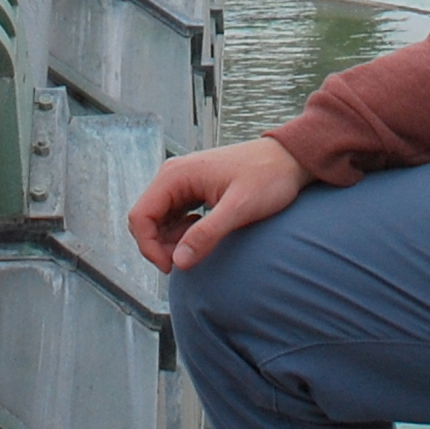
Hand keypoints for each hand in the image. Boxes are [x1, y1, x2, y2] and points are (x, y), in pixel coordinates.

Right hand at [128, 136, 304, 275]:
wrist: (289, 160)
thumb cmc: (268, 178)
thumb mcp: (239, 208)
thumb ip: (207, 233)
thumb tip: (178, 262)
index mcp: (177, 175)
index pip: (141, 216)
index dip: (148, 247)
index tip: (172, 268)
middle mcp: (174, 175)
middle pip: (146, 219)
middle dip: (159, 246)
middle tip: (185, 263)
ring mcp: (183, 182)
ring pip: (159, 220)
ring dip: (170, 241)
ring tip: (198, 248)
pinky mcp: (193, 190)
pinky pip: (173, 217)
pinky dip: (181, 233)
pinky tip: (203, 235)